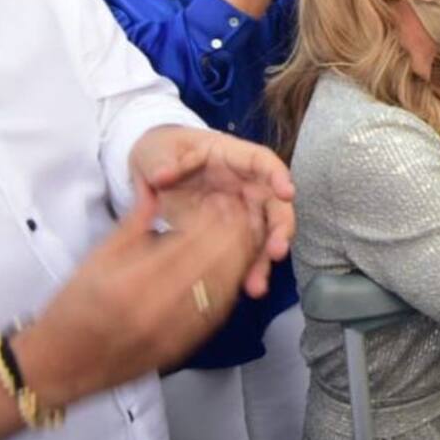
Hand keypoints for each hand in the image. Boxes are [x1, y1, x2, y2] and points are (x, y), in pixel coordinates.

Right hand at [9, 187, 262, 408]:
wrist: (64, 364)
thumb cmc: (75, 306)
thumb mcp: (98, 257)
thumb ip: (134, 221)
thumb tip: (159, 188)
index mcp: (132, 279)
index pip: (189, 241)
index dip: (213, 217)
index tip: (223, 199)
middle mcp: (158, 306)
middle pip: (216, 261)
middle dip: (235, 232)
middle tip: (243, 211)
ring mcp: (175, 330)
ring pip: (226, 285)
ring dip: (242, 255)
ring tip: (248, 233)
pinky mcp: (186, 346)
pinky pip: (221, 310)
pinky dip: (233, 284)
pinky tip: (238, 265)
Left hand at [129, 127, 294, 298]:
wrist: (152, 173)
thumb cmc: (162, 152)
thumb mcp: (157, 151)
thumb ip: (163, 161)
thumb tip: (162, 174)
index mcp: (234, 157)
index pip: (264, 162)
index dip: (279, 176)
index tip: (287, 193)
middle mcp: (247, 185)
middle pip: (274, 205)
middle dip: (281, 229)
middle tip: (277, 251)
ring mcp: (243, 211)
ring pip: (264, 235)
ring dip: (264, 260)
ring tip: (257, 285)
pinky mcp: (232, 234)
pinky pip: (245, 252)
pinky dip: (247, 271)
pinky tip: (246, 288)